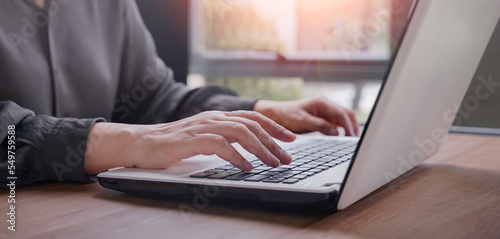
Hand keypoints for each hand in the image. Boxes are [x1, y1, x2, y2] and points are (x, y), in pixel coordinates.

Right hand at [84, 111, 295, 173]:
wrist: (142, 142)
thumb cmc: (173, 144)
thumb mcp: (204, 137)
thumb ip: (223, 138)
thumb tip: (247, 150)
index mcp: (218, 116)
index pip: (253, 117)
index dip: (274, 127)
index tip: (290, 139)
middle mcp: (214, 117)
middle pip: (252, 124)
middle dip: (274, 141)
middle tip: (288, 157)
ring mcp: (203, 126)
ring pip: (241, 133)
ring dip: (261, 149)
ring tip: (273, 163)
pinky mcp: (192, 139)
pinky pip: (221, 145)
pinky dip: (237, 156)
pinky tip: (247, 167)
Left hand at [254, 97, 358, 135]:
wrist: (277, 114)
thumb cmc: (287, 115)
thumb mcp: (302, 121)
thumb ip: (319, 125)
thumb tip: (336, 132)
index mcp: (322, 103)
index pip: (341, 113)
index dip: (348, 125)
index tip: (351, 137)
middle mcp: (326, 105)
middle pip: (347, 114)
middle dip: (353, 126)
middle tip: (355, 140)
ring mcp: (326, 112)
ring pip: (344, 118)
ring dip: (349, 128)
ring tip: (352, 140)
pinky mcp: (324, 118)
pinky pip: (337, 123)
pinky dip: (343, 129)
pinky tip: (344, 138)